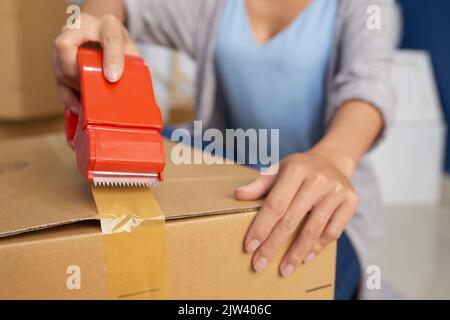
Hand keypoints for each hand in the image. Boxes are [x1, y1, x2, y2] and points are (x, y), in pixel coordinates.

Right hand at [53, 13, 138, 109]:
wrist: (101, 32)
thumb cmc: (117, 44)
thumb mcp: (131, 50)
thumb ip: (133, 65)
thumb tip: (133, 91)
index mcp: (107, 24)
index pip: (110, 37)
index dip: (112, 58)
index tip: (114, 77)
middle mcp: (79, 27)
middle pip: (66, 47)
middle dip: (79, 73)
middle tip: (95, 90)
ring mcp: (64, 41)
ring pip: (59, 65)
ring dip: (74, 87)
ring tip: (89, 101)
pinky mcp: (56, 57)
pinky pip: (57, 79)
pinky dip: (68, 96)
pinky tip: (79, 107)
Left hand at [235, 147, 358, 276]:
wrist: (333, 161)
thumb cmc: (300, 169)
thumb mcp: (279, 169)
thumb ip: (260, 184)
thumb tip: (238, 195)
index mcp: (296, 169)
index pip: (275, 204)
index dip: (261, 227)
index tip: (250, 247)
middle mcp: (317, 180)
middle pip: (291, 220)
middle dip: (273, 245)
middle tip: (260, 264)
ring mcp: (336, 191)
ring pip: (313, 230)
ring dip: (296, 253)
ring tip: (284, 269)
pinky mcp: (350, 202)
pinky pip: (332, 232)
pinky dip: (317, 248)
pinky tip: (304, 259)